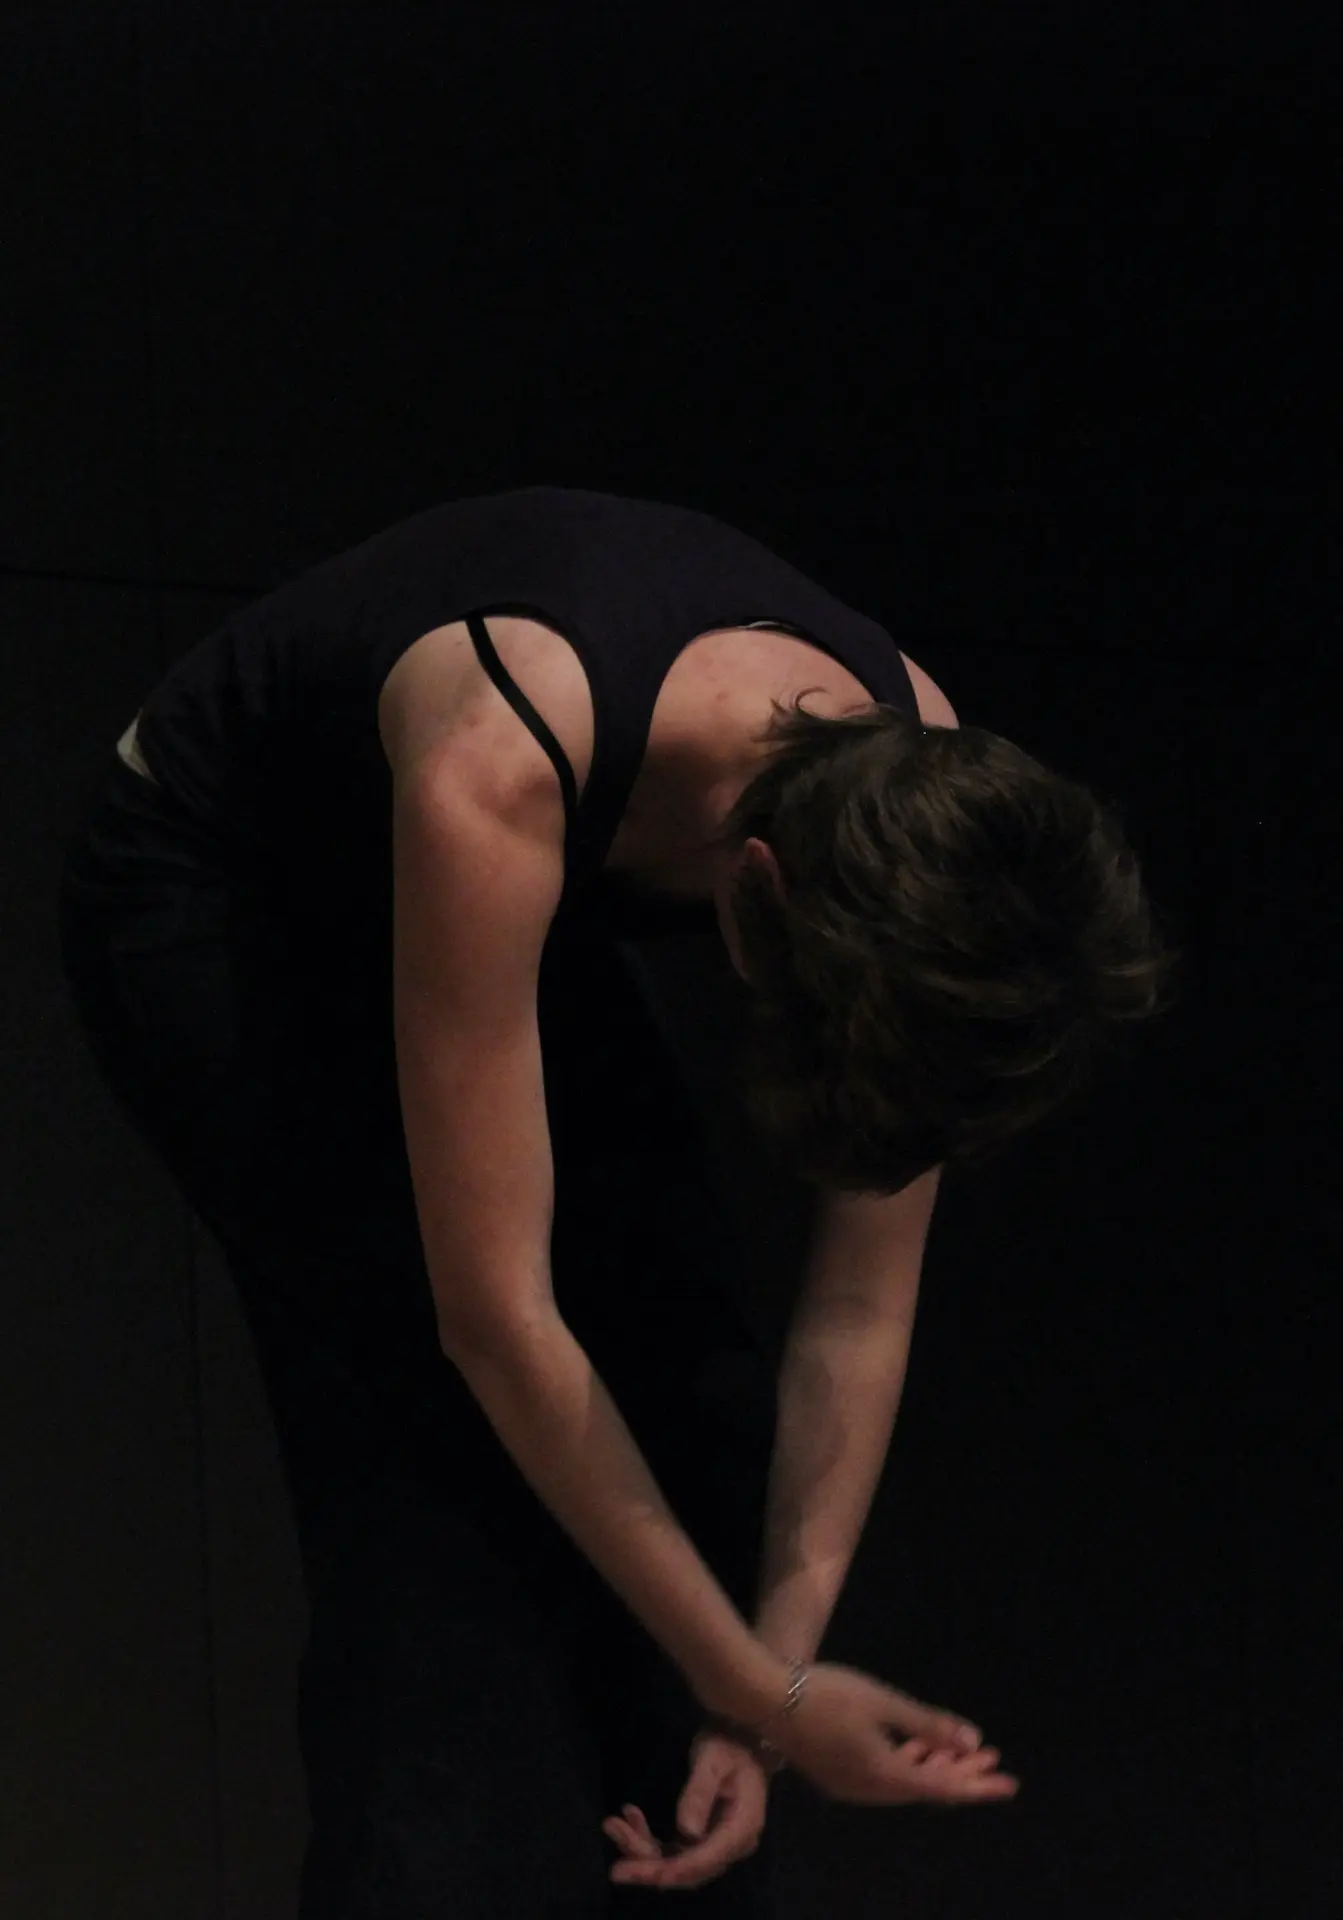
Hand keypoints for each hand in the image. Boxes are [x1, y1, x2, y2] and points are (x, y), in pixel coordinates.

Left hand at [601, 1728, 768, 1891]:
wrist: (744, 1739)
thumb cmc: (729, 1745)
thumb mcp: (714, 1760)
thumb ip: (701, 1793)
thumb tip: (687, 1831)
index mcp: (741, 1830)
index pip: (702, 1861)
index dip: (667, 1871)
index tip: (632, 1871)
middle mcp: (731, 1846)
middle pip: (688, 1871)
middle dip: (648, 1867)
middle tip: (615, 1869)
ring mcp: (717, 1845)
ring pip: (676, 1862)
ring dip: (643, 1851)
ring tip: (613, 1826)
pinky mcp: (703, 1839)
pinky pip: (674, 1850)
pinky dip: (649, 1840)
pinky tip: (631, 1816)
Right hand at [762, 1661, 1020, 1806]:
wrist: (764, 1698)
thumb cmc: (826, 1694)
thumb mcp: (882, 1703)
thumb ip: (927, 1725)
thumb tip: (974, 1740)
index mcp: (884, 1776)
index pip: (943, 1788)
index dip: (978, 1784)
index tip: (1009, 1782)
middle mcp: (869, 1791)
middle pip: (927, 1789)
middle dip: (962, 1774)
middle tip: (994, 1761)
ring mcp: (850, 1786)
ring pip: (905, 1783)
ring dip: (935, 1767)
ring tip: (964, 1752)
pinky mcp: (837, 1773)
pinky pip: (885, 1777)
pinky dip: (909, 1764)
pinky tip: (918, 1748)